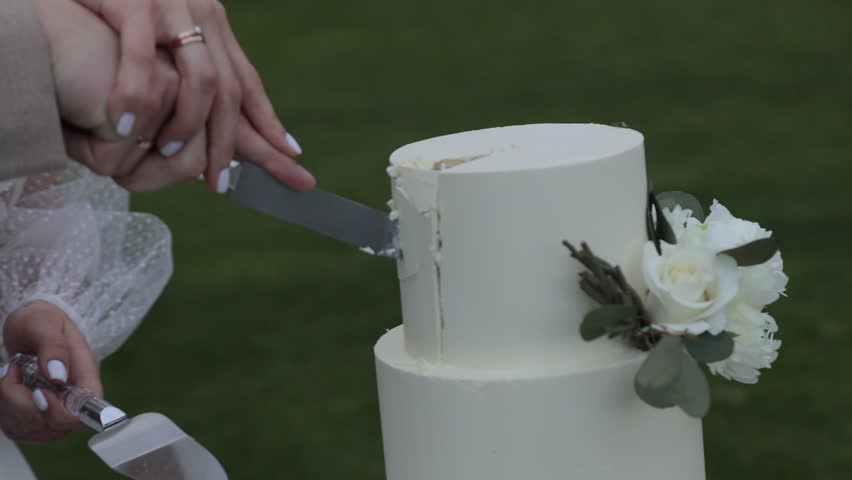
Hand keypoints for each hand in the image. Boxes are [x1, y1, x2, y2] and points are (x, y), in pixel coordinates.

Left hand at [0, 301, 100, 442]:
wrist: (27, 325)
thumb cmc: (39, 319)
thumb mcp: (44, 323)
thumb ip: (53, 348)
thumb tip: (59, 377)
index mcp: (85, 374)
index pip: (87, 410)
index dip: (62, 413)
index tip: (38, 393)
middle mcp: (73, 396)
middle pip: (56, 426)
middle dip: (23, 406)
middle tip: (12, 373)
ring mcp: (55, 408)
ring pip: (34, 430)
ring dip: (9, 406)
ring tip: (8, 376)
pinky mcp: (35, 415)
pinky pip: (18, 429)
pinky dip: (4, 412)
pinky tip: (7, 388)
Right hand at [71, 0, 314, 191]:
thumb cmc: (106, 13)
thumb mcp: (158, 43)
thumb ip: (185, 79)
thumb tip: (204, 135)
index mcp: (211, 24)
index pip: (246, 82)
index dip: (268, 122)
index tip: (290, 156)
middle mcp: (200, 13)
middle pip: (229, 90)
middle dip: (227, 141)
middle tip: (219, 183)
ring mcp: (169, 6)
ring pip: (201, 78)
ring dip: (188, 124)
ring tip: (172, 156)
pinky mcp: (131, 0)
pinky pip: (141, 58)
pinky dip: (138, 95)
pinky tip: (127, 128)